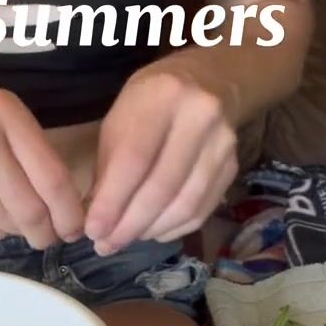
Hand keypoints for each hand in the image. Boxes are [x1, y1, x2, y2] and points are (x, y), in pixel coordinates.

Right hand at [0, 85, 84, 247]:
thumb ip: (24, 150)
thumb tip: (64, 207)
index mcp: (2, 111)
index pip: (53, 175)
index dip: (70, 211)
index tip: (76, 226)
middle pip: (33, 208)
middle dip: (47, 231)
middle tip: (48, 237)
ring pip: (8, 223)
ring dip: (12, 228)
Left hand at [85, 68, 237, 253]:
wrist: (210, 80)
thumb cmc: (151, 101)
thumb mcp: (120, 118)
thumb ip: (108, 166)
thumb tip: (96, 219)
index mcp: (164, 96)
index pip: (134, 159)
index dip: (112, 201)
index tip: (92, 230)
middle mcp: (200, 117)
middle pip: (161, 187)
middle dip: (128, 224)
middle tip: (105, 245)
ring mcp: (223, 144)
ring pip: (184, 205)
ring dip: (149, 231)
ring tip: (123, 240)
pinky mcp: (233, 167)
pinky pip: (200, 210)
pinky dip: (172, 229)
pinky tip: (150, 232)